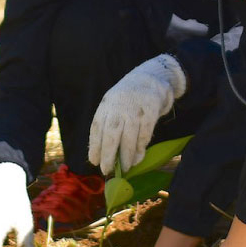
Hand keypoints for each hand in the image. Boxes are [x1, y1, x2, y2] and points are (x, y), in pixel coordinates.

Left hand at [88, 53, 186, 173]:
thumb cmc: (129, 97)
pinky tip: (138, 157)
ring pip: (129, 137)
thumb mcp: (114, 103)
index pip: (97, 126)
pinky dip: (141, 148)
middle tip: (106, 170)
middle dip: (108, 154)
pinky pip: (144, 134)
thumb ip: (109, 123)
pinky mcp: (151, 111)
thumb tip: (102, 153)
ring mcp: (136, 108)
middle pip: (111, 133)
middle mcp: (119, 105)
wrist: (151, 76)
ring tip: (125, 168)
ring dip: (126, 156)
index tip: (93, 161)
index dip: (94, 145)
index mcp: (106, 104)